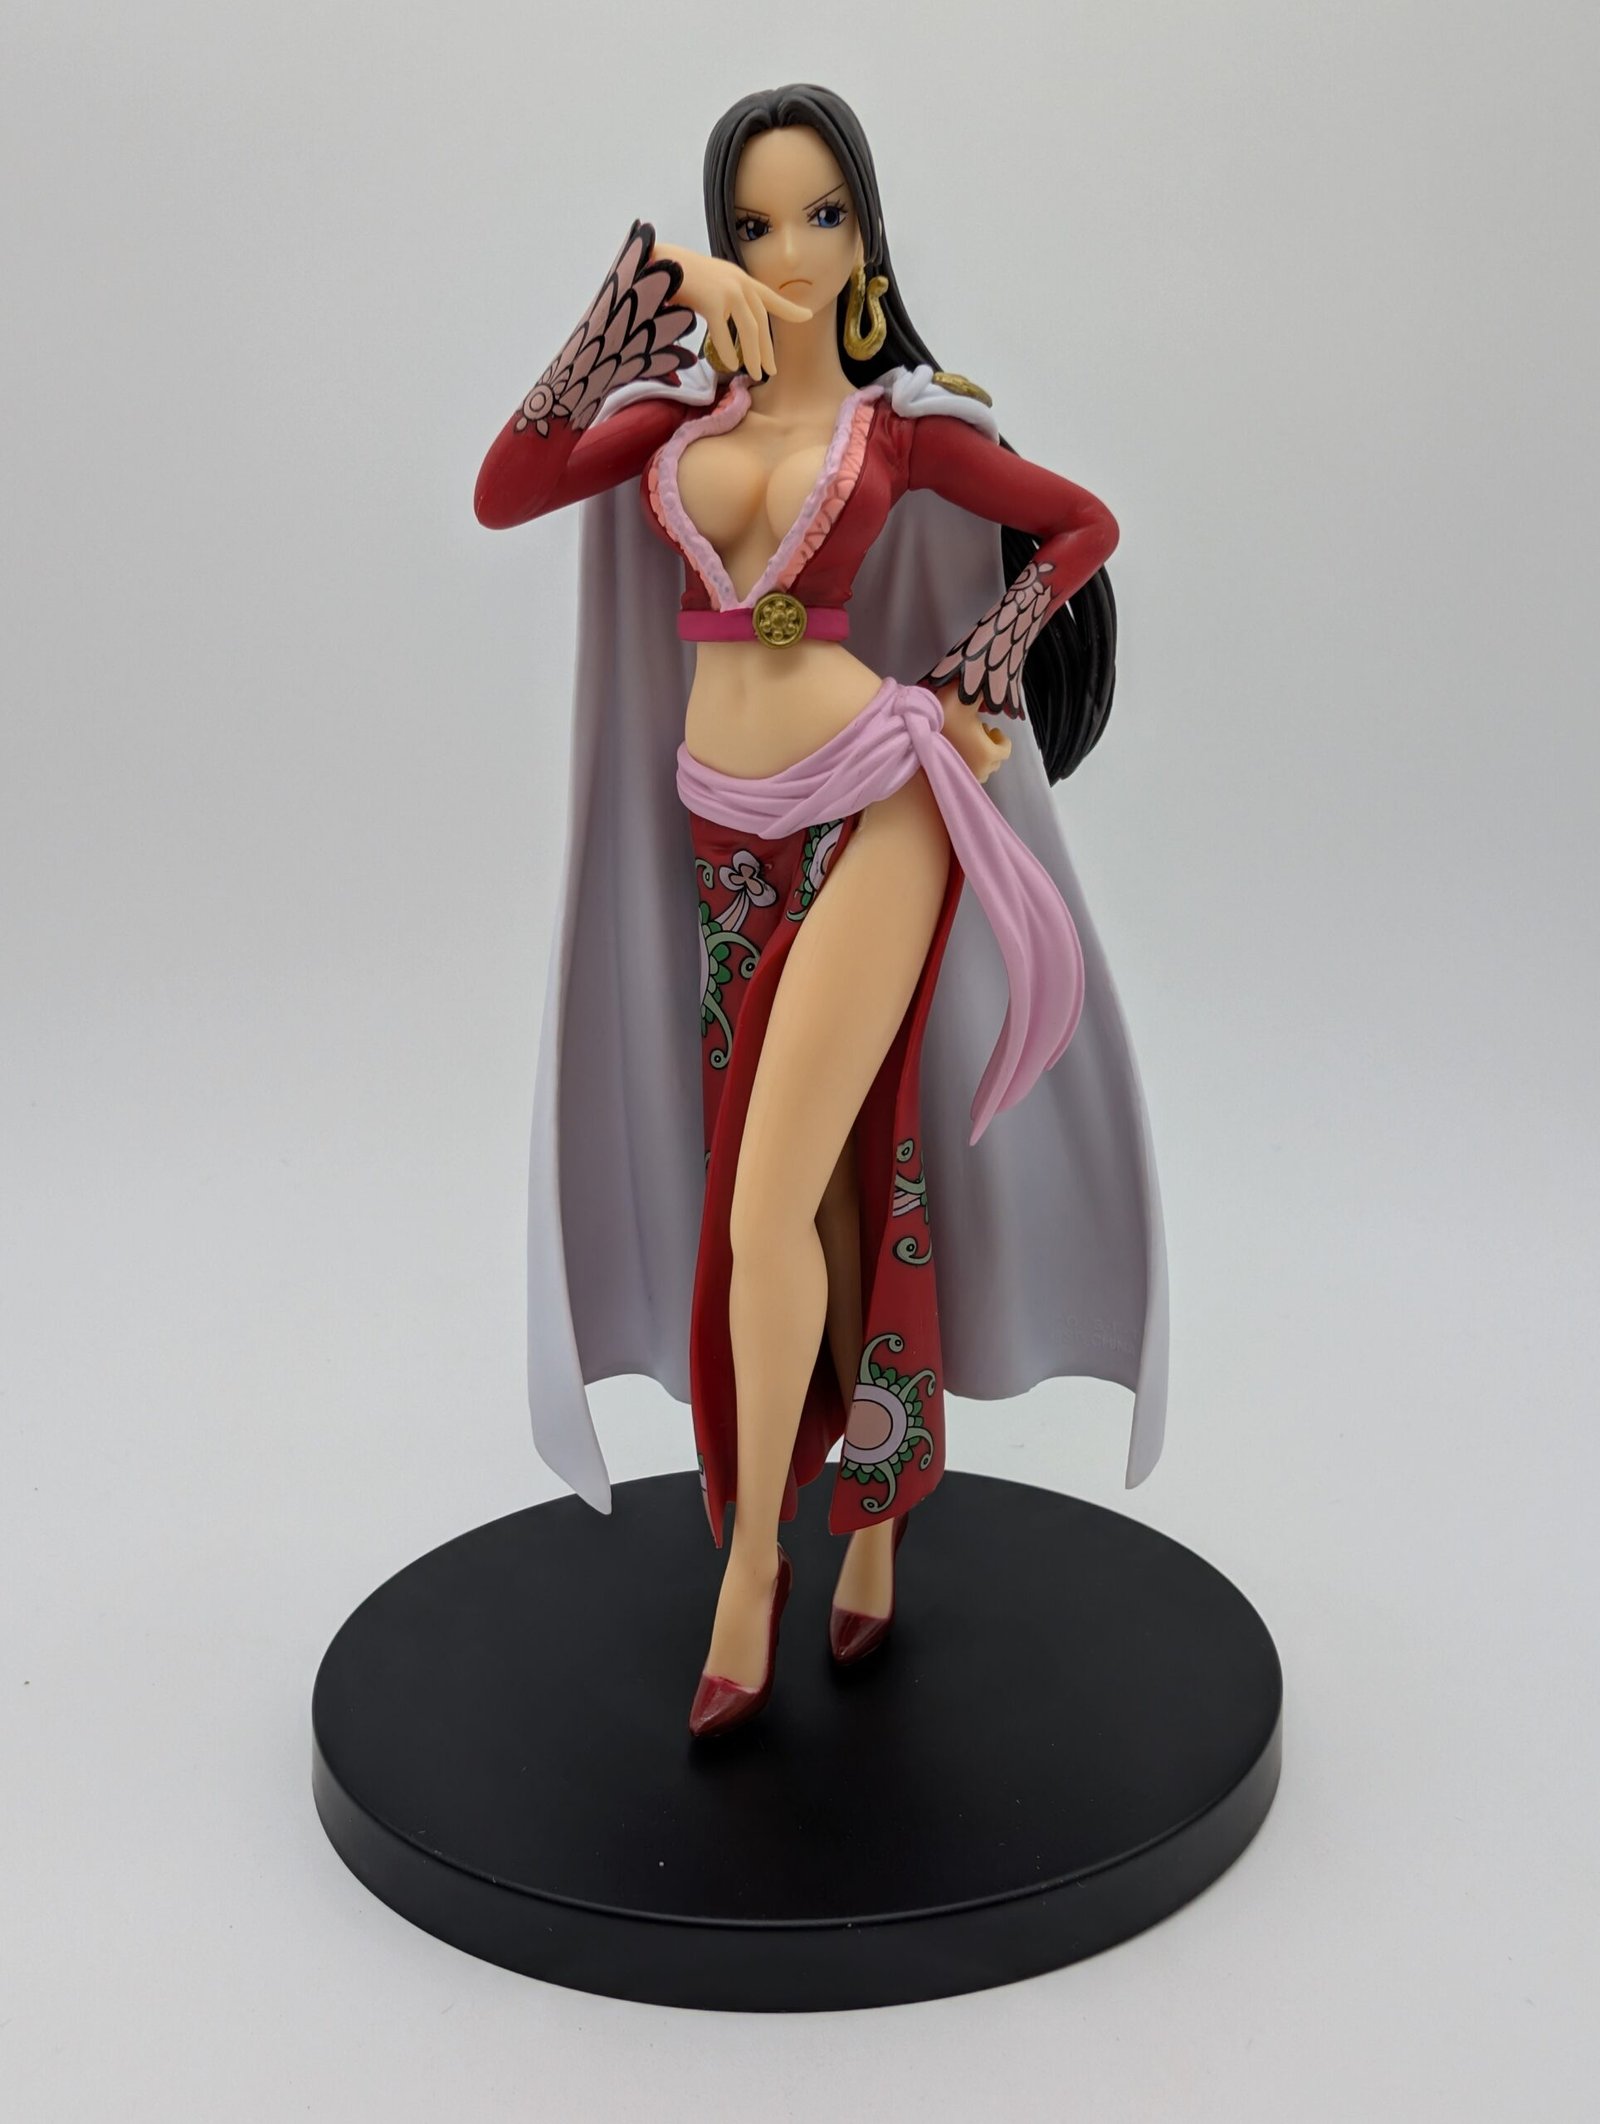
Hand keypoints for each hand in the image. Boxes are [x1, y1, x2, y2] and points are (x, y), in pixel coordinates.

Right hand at [652, 243, 811, 381]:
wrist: (655, 260)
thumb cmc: (676, 275)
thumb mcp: (708, 283)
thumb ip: (723, 300)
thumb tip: (728, 323)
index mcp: (739, 277)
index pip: (769, 296)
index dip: (790, 308)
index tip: (808, 316)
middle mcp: (738, 282)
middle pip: (760, 321)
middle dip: (767, 348)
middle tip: (771, 370)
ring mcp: (727, 290)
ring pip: (749, 330)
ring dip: (753, 355)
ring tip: (755, 374)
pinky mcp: (713, 301)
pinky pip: (724, 334)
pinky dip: (727, 351)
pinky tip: (729, 365)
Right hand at [935, 681, 1011, 782]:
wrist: (913, 734)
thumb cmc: (943, 716)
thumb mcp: (965, 697)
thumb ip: (981, 690)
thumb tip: (990, 683)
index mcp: (987, 753)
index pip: (1005, 750)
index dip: (1001, 738)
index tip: (991, 727)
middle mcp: (979, 770)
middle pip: (994, 761)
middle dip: (989, 746)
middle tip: (977, 731)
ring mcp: (964, 776)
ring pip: (981, 769)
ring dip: (978, 754)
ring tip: (965, 739)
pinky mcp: (950, 778)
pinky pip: (967, 773)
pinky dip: (967, 762)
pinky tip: (954, 747)